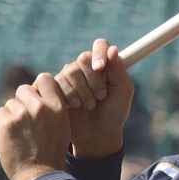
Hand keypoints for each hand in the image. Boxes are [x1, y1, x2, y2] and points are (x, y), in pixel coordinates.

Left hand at [0, 73, 70, 179]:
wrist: (40, 173)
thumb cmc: (52, 150)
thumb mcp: (63, 124)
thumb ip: (54, 106)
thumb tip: (40, 92)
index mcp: (58, 106)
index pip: (44, 78)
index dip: (38, 87)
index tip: (38, 98)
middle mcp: (40, 107)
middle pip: (23, 89)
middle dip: (22, 101)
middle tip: (25, 118)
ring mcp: (22, 114)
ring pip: (10, 103)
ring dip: (11, 113)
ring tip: (19, 130)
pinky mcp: (7, 124)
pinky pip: (0, 113)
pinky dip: (2, 122)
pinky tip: (9, 134)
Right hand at [55, 39, 133, 158]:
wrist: (97, 134)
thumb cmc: (114, 112)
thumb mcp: (123, 92)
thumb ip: (119, 71)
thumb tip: (112, 49)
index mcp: (104, 63)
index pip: (100, 45)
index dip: (99, 53)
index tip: (100, 68)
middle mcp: (86, 67)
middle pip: (83, 58)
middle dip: (93, 80)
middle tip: (101, 96)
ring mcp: (69, 77)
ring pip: (70, 71)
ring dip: (83, 92)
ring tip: (90, 105)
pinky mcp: (56, 88)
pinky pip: (57, 83)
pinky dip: (69, 97)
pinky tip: (75, 107)